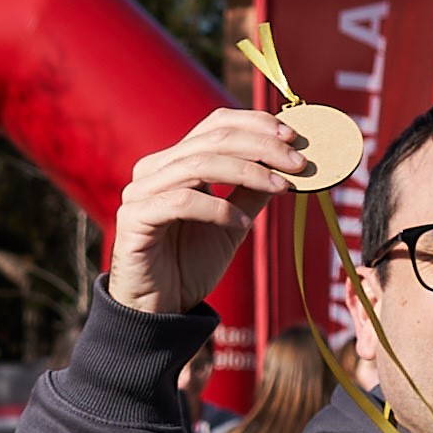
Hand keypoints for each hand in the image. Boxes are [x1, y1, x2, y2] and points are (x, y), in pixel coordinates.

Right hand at [102, 116, 304, 317]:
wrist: (159, 309)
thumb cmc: (190, 265)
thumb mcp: (234, 223)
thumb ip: (253, 193)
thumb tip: (290, 166)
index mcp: (176, 161)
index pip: (216, 124)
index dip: (256, 123)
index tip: (294, 136)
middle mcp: (155, 169)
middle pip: (213, 140)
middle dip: (261, 147)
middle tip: (297, 162)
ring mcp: (141, 191)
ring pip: (199, 164)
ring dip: (247, 172)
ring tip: (280, 188)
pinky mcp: (134, 218)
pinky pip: (180, 203)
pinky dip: (218, 209)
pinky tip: (242, 224)